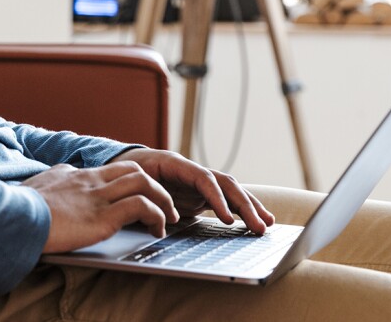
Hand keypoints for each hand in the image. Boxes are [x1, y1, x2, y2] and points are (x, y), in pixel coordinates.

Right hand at [23, 162, 178, 253]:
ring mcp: (97, 196)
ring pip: (144, 183)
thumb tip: (53, 180)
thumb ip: (50, 182)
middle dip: (155, 188)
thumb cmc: (17, 207)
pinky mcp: (102, 216)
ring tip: (168, 220)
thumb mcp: (35, 187)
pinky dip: (156, 217)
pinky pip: (141, 207)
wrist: (13, 215)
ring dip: (163, 201)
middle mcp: (90, 180)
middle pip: (133, 171)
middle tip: (165, 206)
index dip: (129, 183)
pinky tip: (156, 231)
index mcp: (74, 175)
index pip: (110, 170)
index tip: (139, 197)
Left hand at [108, 148, 273, 233]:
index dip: (217, 198)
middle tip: (260, 225)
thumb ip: (150, 196)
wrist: (123, 167)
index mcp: (176, 164)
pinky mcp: (199, 195)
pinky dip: (240, 211)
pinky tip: (255, 222)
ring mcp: (198, 183)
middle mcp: (192, 171)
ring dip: (250, 207)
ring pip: (230, 191)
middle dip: (245, 204)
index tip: (228, 218)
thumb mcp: (133, 182)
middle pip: (225, 183)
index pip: (204, 179)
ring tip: (267, 224)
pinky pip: (225, 200)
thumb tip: (171, 218)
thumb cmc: (127, 174)